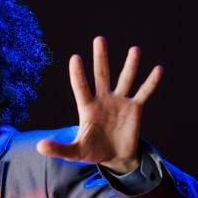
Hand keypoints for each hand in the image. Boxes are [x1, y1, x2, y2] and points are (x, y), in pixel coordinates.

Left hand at [37, 36, 163, 173]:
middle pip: (101, 75)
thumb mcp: (75, 152)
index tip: (75, 58)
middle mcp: (103, 100)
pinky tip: (158, 69)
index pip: (80, 87)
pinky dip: (151, 82)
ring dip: (130, 65)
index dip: (78, 74)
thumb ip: (59, 149)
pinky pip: (144, 93)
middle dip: (100, 58)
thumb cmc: (92, 151)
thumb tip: (40, 147)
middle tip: (99, 39)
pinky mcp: (135, 109)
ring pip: (125, 79)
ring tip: (135, 49)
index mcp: (87, 107)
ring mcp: (120, 102)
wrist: (115, 158)